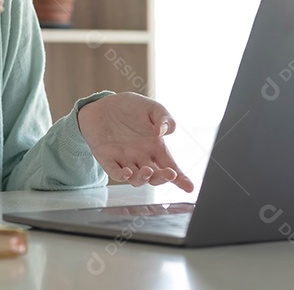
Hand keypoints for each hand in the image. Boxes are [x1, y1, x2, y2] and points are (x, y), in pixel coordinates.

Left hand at [77, 92, 194, 192]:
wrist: (103, 104)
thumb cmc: (130, 107)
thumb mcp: (152, 108)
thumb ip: (164, 118)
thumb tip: (164, 132)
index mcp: (155, 147)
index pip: (170, 166)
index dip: (181, 179)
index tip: (190, 187)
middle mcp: (142, 157)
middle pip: (155, 177)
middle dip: (163, 178)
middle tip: (170, 174)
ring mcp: (125, 160)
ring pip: (136, 179)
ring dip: (143, 178)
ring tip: (147, 171)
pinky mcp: (107, 158)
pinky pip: (115, 172)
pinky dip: (121, 175)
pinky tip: (127, 172)